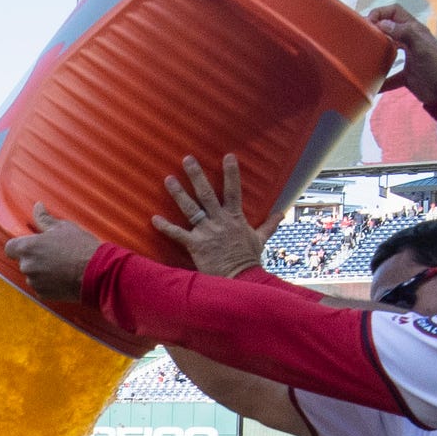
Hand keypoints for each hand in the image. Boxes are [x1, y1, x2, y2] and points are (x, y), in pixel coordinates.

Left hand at [4, 205, 104, 301]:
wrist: (97, 273)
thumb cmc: (80, 247)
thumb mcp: (63, 227)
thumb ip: (45, 219)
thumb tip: (37, 206)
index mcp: (28, 247)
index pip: (9, 248)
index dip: (18, 246)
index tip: (31, 244)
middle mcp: (27, 266)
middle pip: (23, 261)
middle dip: (34, 257)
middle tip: (53, 253)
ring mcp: (34, 282)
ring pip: (32, 274)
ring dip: (41, 271)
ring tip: (61, 265)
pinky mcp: (43, 294)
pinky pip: (40, 287)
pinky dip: (48, 283)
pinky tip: (63, 276)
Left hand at [149, 155, 265, 278]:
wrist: (240, 279)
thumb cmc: (248, 260)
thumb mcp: (260, 240)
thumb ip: (269, 225)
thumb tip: (282, 213)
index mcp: (235, 217)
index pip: (234, 190)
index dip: (231, 173)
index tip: (228, 156)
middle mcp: (219, 221)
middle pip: (207, 193)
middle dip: (196, 175)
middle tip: (187, 159)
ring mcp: (207, 232)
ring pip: (191, 208)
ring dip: (179, 193)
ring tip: (168, 179)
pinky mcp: (196, 245)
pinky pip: (178, 234)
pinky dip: (166, 227)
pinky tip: (154, 219)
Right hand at [366, 5, 436, 103]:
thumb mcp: (421, 46)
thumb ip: (404, 32)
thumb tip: (382, 24)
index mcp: (414, 30)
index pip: (395, 12)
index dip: (380, 13)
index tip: (367, 23)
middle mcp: (410, 42)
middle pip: (389, 30)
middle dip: (374, 31)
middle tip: (360, 38)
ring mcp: (408, 59)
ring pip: (387, 51)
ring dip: (376, 53)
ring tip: (362, 57)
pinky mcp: (407, 76)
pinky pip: (390, 77)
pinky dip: (381, 82)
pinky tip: (371, 86)